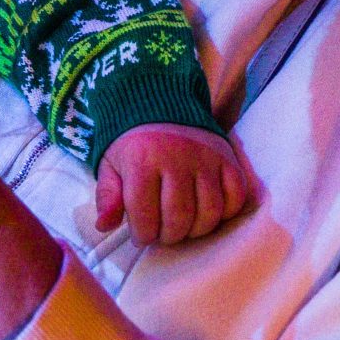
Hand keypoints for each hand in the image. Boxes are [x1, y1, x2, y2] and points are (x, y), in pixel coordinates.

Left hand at [93, 123, 254, 244]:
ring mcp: (206, 158)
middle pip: (179, 218)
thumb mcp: (110, 166)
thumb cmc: (133, 144)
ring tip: (183, 227)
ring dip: (196, 230)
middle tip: (163, 233)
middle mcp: (177, 159)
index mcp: (142, 161)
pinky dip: (225, 213)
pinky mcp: (228, 158)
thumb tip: (104, 226)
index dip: (143, 235)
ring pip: (209, 212)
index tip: (142, 236)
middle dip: (169, 236)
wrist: (160, 104)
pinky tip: (207, 213)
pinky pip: (236, 197)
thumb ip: (108, 197)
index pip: (145, 216)